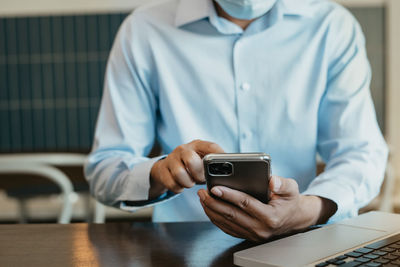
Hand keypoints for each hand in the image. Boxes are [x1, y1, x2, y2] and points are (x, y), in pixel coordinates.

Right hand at [149, 140, 223, 197]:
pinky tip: (181, 185)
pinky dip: (179, 188)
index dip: (218, 156)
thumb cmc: (192, 166)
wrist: (167, 168)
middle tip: (201, 179)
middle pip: (191, 159)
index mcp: (198, 145)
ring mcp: (171, 159)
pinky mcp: (162, 170)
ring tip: (191, 182)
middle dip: (198, 174)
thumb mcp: (203, 161)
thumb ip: (214, 165)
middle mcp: (183, 149)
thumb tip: (230, 177)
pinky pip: (172, 183)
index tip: (225, 165)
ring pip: (179, 173)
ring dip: (188, 182)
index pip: (210, 147)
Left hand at [197, 175, 336, 240]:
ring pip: (226, 222)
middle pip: (231, 214)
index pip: (245, 204)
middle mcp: (260, 228)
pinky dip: (216, 218)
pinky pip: (227, 228)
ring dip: (211, 210)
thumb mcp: (292, 189)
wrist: (294, 219)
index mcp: (270, 216)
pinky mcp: (247, 236)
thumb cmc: (290, 201)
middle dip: (213, 202)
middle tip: (202, 191)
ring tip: (202, 197)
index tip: (215, 187)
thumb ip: (282, 184)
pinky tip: (209, 208)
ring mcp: (253, 234)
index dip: (229, 195)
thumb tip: (272, 181)